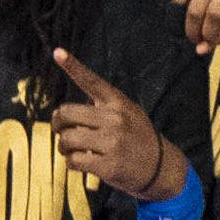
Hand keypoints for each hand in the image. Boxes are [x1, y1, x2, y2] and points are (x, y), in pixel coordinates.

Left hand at [52, 49, 182, 202]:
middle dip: (57, 123)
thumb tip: (65, 111)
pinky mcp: (109, 166)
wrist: (161, 167)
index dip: (73, 66)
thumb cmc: (138, 137)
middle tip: (60, 129)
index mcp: (117, 102)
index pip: (91, 81)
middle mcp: (115, 119)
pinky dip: (71, 162)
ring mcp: (112, 142)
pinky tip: (79, 162)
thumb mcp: (128, 112)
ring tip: (69, 149)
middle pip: (67, 113)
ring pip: (67, 139)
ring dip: (63, 146)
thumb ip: (102, 106)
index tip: (58, 52)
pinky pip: (74, 160)